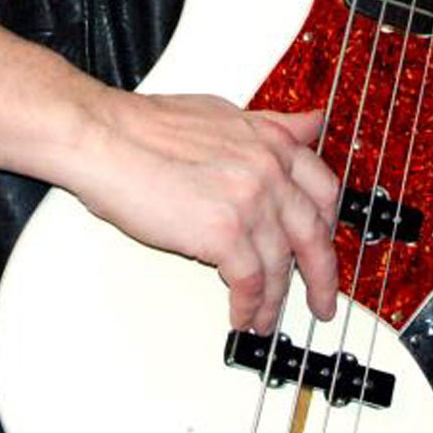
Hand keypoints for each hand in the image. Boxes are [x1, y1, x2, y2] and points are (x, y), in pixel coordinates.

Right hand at [72, 89, 339, 334]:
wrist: (103, 138)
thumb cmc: (146, 128)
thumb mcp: (223, 114)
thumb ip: (272, 126)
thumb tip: (311, 125)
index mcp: (269, 140)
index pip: (323, 187)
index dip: (329, 224)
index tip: (326, 246)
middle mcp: (267, 168)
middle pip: (314, 233)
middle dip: (322, 276)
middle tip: (322, 302)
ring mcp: (249, 200)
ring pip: (281, 265)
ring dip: (275, 301)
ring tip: (265, 318)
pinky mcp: (223, 232)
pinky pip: (250, 283)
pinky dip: (250, 307)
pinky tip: (243, 316)